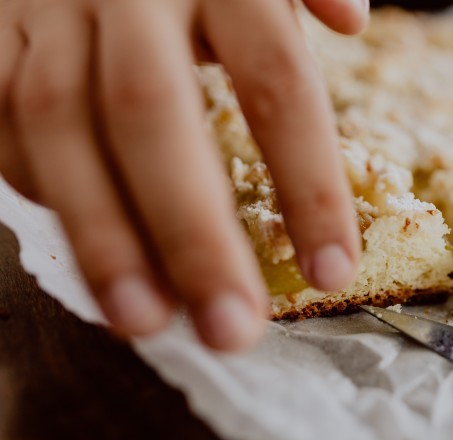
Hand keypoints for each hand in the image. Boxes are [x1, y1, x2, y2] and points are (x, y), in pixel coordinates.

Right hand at [0, 0, 366, 349]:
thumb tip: (352, 21)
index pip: (277, 84)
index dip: (308, 183)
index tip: (332, 271)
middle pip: (152, 117)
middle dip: (192, 236)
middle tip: (230, 330)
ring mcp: (47, 5)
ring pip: (58, 123)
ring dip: (101, 235)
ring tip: (145, 321)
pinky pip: (2, 117)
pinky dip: (39, 186)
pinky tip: (91, 247)